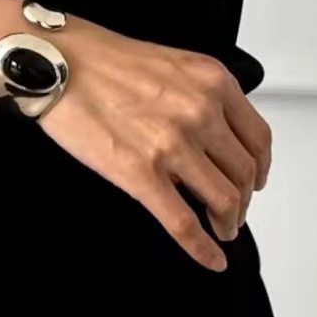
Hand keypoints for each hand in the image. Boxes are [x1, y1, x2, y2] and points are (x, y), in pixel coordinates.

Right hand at [40, 17, 272, 271]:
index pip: (258, 139)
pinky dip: (201, 248)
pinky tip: (210, 258)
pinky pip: (183, 223)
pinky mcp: (140, 173)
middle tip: (233, 212)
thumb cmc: (101, 58)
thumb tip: (210, 139)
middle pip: (243, 174)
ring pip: (222, 201)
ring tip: (221, 230)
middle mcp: (201, 112)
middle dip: (243, 201)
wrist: (57, 61)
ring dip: (227, 223)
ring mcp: (172, 144)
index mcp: (212, 82)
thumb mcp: (171, 64)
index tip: (254, 181)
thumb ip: (200, 96)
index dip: (259, 169)